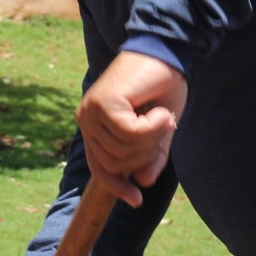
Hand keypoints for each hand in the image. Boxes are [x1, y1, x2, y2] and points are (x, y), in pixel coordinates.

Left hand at [77, 51, 187, 206]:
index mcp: (96, 127)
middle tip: (164, 128)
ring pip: (124, 151)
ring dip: (153, 138)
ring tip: (163, 117)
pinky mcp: (104, 103)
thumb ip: (151, 156)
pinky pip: (130, 134)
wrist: (168, 55)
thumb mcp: (160, 132)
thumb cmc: (163, 89)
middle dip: (146, 153)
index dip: (117, 186)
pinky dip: (153, 127)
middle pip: (117, 163)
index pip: (100, 167)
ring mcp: (92, 111)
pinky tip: (162, 113)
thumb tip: (143, 181)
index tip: (137, 200)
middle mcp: (88, 120)